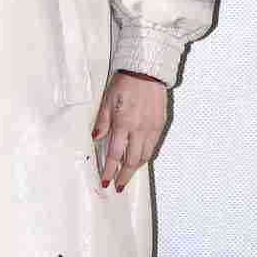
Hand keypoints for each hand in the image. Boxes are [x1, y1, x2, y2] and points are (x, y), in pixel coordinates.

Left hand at [92, 71, 166, 191]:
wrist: (147, 71)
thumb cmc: (125, 83)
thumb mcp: (107, 100)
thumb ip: (102, 121)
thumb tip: (95, 138)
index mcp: (123, 123)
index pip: (115, 154)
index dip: (109, 170)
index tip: (105, 181)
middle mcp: (139, 129)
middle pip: (132, 160)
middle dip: (124, 176)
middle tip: (118, 185)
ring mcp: (152, 128)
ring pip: (145, 156)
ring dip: (136, 168)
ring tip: (128, 175)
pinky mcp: (161, 124)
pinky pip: (154, 146)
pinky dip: (146, 156)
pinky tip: (140, 159)